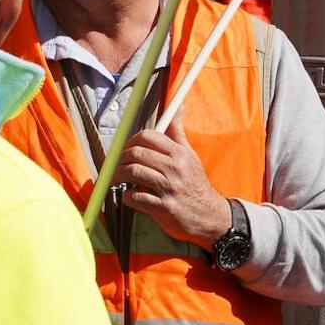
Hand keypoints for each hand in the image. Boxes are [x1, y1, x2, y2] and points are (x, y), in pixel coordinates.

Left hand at [115, 116, 231, 250]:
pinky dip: (128, 197)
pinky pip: (137, 198)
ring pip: (134, 172)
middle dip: (119, 159)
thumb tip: (178, 107)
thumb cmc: (195, 184)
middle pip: (137, 153)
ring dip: (118, 176)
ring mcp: (169, 188)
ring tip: (115, 180)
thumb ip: (178, 132)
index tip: (125, 149)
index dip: (131, 140)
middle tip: (114, 165)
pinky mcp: (164, 208)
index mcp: (179, 153)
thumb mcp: (190, 156)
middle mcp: (175, 168)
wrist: (210, 217)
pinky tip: (129, 196)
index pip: (149, 136)